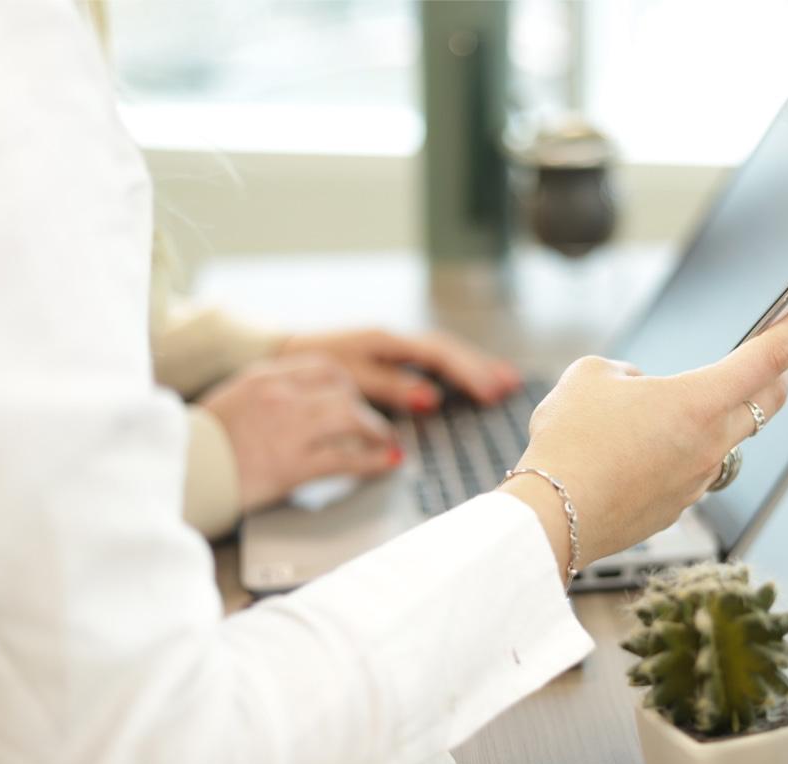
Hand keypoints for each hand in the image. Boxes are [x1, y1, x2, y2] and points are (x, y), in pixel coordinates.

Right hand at [199, 355, 399, 510]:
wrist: (179, 474)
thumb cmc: (199, 445)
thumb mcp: (233, 400)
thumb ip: (268, 395)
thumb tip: (303, 404)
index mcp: (264, 377)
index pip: (324, 367)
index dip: (347, 384)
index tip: (355, 397)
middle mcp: (280, 396)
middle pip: (343, 390)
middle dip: (364, 408)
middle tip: (373, 425)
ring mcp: (289, 429)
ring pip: (351, 418)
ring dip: (376, 432)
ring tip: (385, 442)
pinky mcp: (293, 465)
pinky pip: (347, 458)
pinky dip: (374, 460)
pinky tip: (386, 462)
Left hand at [279, 329, 520, 411]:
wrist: (277, 354)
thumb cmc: (307, 366)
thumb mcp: (348, 378)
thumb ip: (390, 387)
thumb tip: (431, 398)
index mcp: (387, 341)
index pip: (439, 355)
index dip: (468, 372)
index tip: (491, 391)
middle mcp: (394, 340)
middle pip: (448, 351)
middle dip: (480, 368)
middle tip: (510, 386)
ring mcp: (392, 347)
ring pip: (442, 354)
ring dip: (473, 367)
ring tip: (503, 381)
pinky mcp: (387, 358)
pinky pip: (429, 361)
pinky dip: (453, 370)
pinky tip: (469, 380)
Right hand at [499, 289, 787, 578]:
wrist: (551, 516)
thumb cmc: (570, 444)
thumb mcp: (590, 377)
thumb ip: (625, 373)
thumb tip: (640, 390)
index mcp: (700, 402)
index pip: (770, 356)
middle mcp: (712, 444)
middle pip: (768, 401)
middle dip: (778, 371)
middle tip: (774, 353)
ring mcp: (698, 481)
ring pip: (724, 437)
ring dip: (710, 415)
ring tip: (660, 408)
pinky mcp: (677, 508)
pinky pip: (692, 469)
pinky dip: (678, 451)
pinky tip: (635, 452)